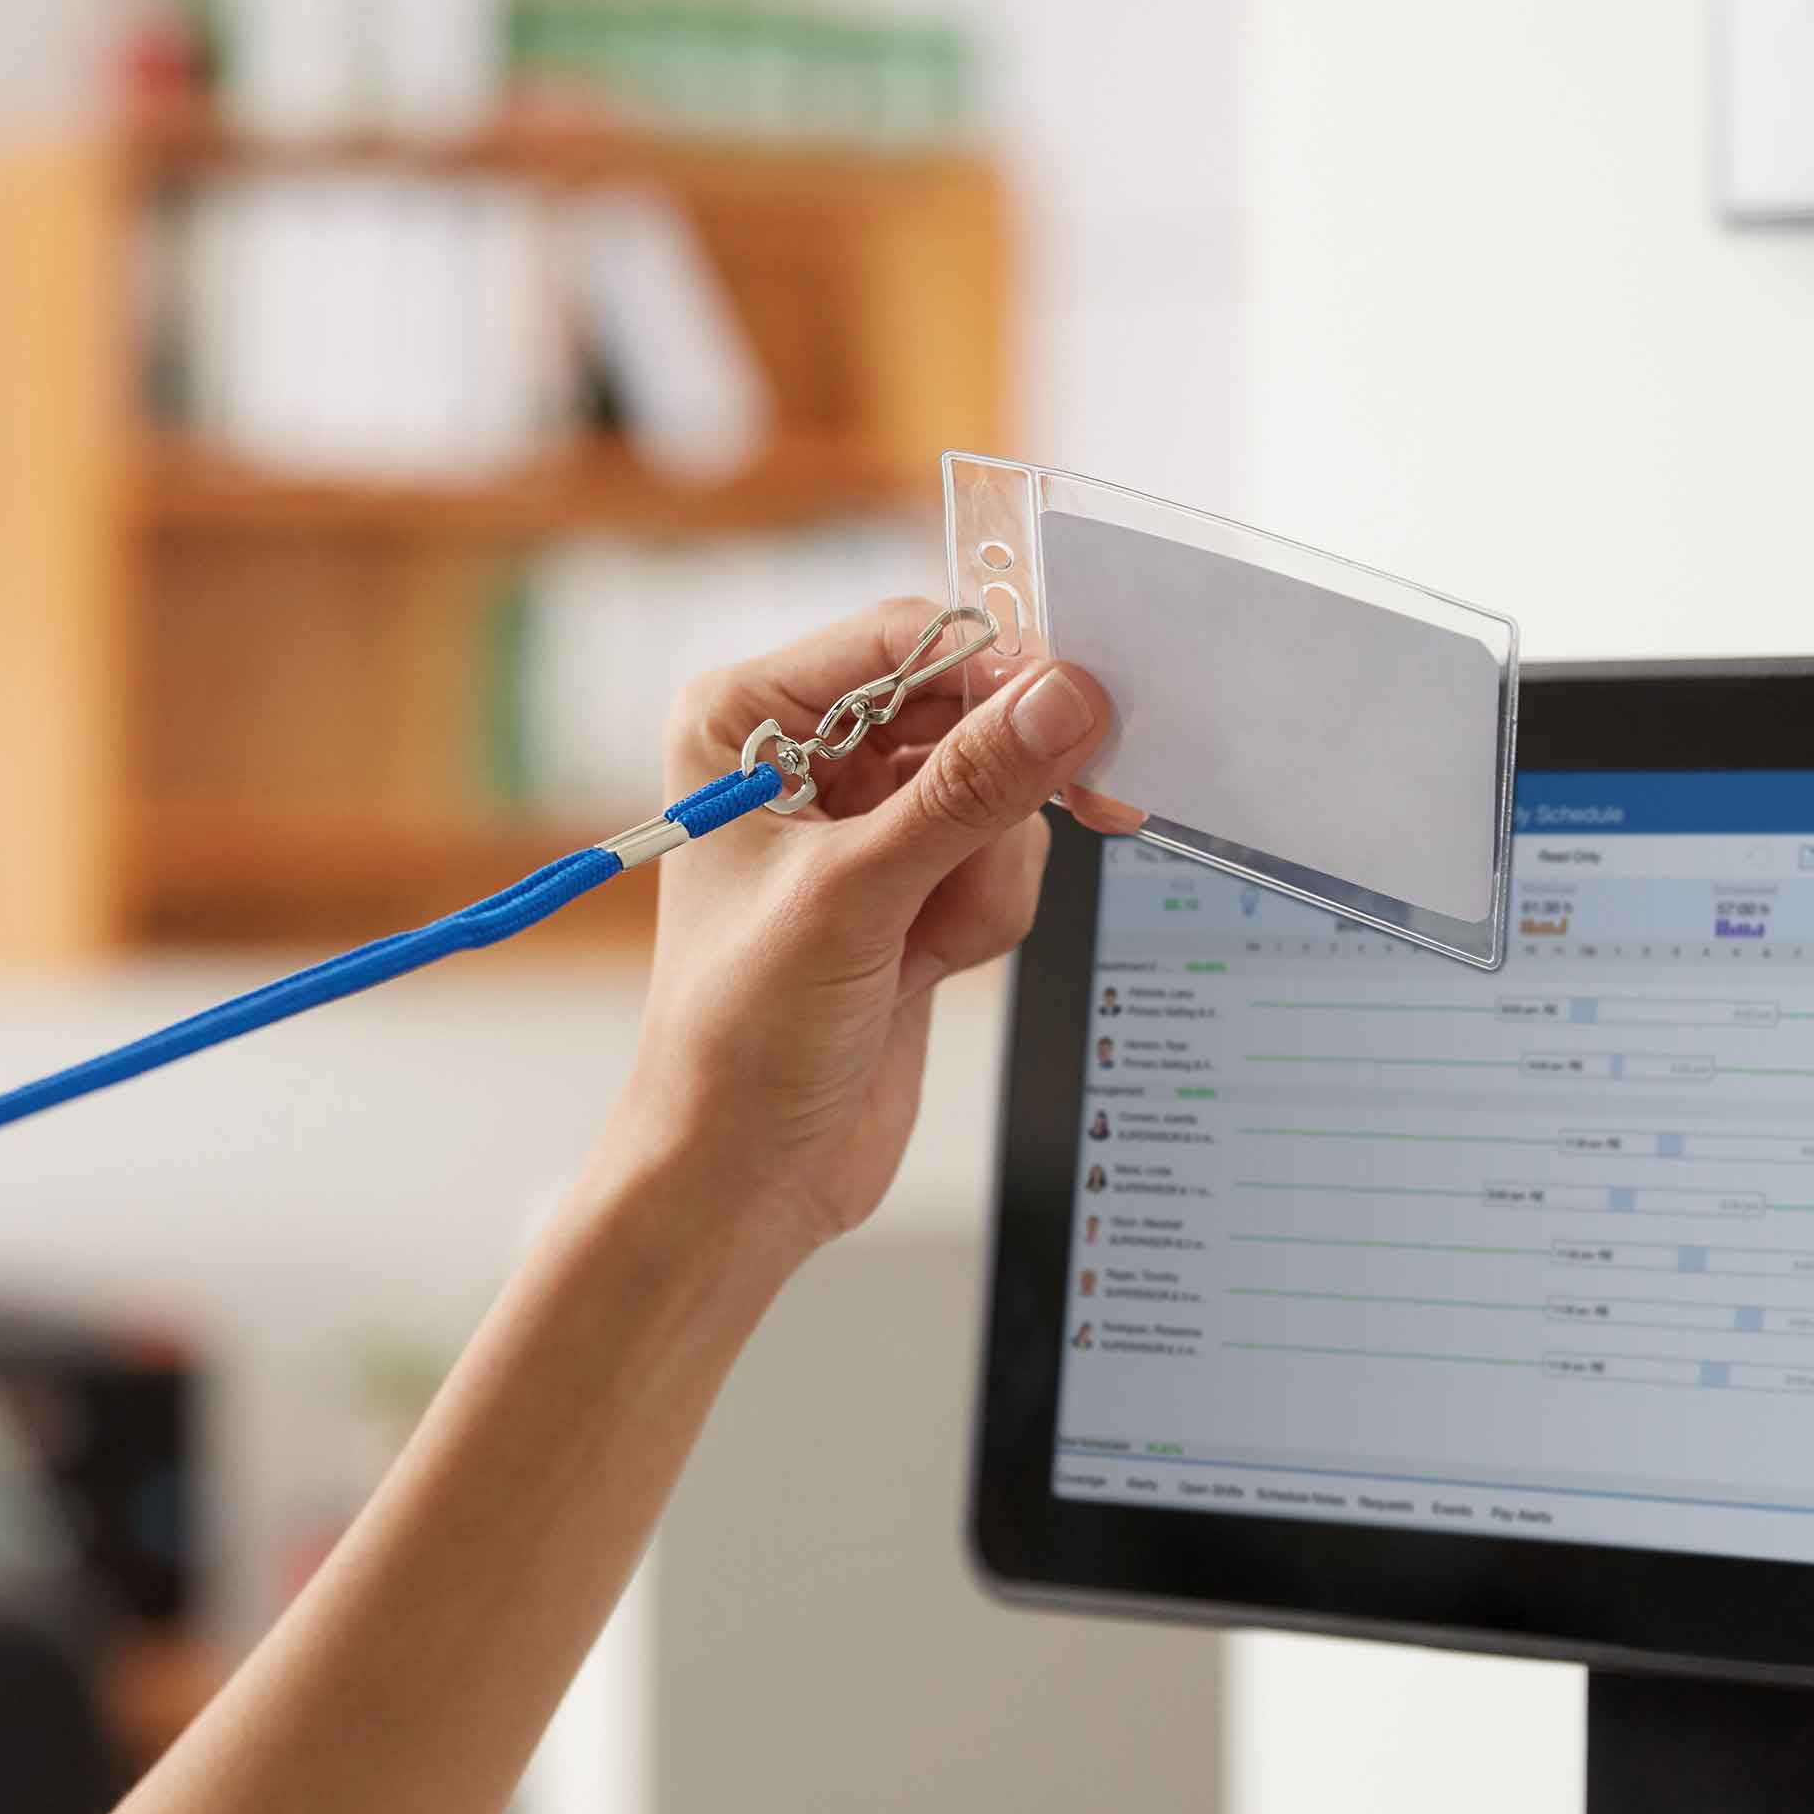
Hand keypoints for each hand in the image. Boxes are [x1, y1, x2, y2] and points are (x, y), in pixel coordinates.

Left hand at [601, 597, 1117, 1261]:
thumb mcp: (856, 899)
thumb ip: (968, 793)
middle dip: (997, 794)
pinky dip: (986, 915)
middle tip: (1058, 821)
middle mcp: (803, 758)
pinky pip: (1003, 858)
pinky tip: (930, 968)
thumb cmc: (737, 1039)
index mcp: (746, 723)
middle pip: (966, 710)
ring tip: (923, 944)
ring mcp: (865, 824)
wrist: (743, 1174)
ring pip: (999, 791)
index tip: (1076, 705)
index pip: (898, 640)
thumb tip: (1064, 700)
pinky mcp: (913, 886)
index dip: (993, 668)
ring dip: (985, 874)